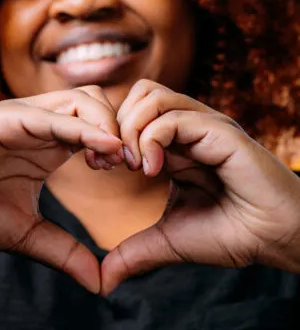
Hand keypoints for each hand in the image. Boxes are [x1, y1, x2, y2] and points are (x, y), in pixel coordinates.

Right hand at [0, 86, 123, 293]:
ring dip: (108, 124)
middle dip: (125, 128)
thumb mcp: (25, 234)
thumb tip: (101, 284)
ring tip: (114, 159)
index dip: (124, 143)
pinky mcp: (4, 118)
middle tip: (133, 164)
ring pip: (81, 99)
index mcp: (48, 144)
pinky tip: (102, 150)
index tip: (137, 173)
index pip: (99, 125)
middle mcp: (40, 123)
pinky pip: (51, 115)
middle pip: (100, 102)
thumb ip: (64, 251)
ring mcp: (22, 116)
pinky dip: (81, 128)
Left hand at [101, 80, 299, 293]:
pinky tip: (152, 171)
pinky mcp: (220, 132)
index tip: (100, 168)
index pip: (129, 111)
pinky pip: (172, 117)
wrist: (276, 241)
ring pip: (149, 95)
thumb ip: (133, 253)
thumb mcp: (167, 242)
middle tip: (112, 165)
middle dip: (113, 126)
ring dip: (130, 129)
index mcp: (175, 144)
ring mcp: (204, 125)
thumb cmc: (230, 235)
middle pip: (135, 94)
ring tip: (134, 166)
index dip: (106, 135)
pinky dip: (150, 140)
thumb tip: (103, 281)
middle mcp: (189, 127)